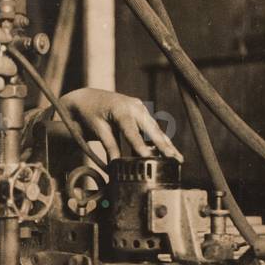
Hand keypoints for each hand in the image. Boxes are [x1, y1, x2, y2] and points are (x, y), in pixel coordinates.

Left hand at [59, 88, 182, 163]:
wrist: (86, 98)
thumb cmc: (89, 113)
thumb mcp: (97, 130)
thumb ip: (109, 146)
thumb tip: (116, 166)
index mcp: (121, 109)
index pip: (132, 131)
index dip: (141, 146)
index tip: (148, 157)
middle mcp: (134, 106)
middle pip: (151, 129)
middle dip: (164, 145)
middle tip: (175, 159)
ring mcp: (139, 108)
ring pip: (154, 129)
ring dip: (165, 144)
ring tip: (178, 159)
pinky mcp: (140, 112)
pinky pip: (151, 127)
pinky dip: (158, 139)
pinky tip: (168, 151)